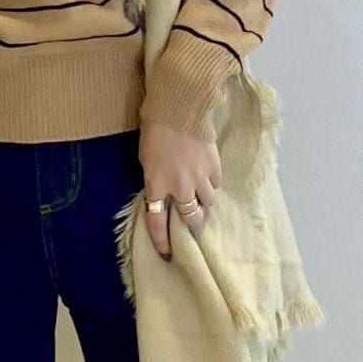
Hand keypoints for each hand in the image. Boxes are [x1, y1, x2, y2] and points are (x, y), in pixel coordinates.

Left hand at [139, 117, 220, 260]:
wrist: (179, 109)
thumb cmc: (155, 130)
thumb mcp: (146, 159)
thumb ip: (156, 180)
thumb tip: (164, 192)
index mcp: (156, 186)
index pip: (157, 222)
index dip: (162, 240)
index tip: (167, 252)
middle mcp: (179, 188)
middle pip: (192, 217)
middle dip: (193, 222)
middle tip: (193, 220)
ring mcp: (199, 178)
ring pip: (208, 202)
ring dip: (204, 200)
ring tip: (201, 192)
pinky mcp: (214, 167)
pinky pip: (216, 183)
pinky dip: (212, 182)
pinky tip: (207, 173)